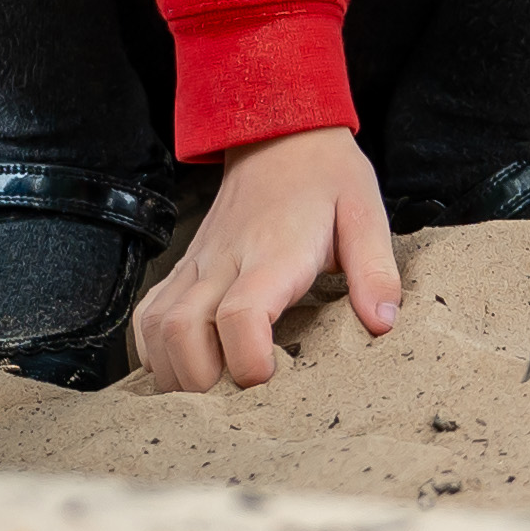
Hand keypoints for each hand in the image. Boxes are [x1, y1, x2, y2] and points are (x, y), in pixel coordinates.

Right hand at [139, 128, 396, 390]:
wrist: (279, 132)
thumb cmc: (326, 177)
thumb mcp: (367, 213)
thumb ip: (375, 270)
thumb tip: (382, 324)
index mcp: (273, 252)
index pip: (240, 315)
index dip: (248, 360)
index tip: (271, 378)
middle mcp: (224, 261)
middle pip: (183, 333)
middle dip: (204, 381)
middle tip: (240, 398)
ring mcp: (197, 265)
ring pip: (156, 330)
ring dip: (175, 372)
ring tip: (214, 389)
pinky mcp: (183, 267)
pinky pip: (148, 316)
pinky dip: (155, 351)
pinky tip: (185, 365)